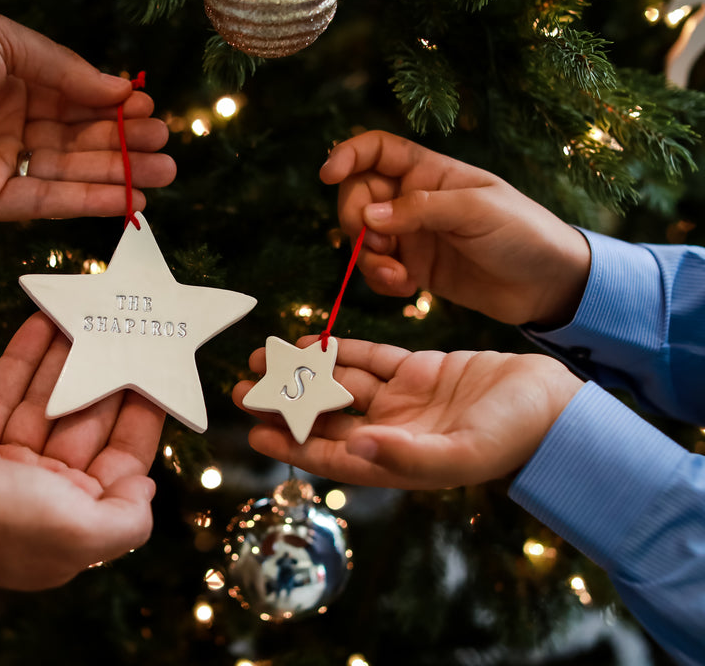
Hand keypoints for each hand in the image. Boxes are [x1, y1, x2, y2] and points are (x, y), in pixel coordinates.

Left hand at [0, 13, 175, 220]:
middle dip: (125, 144)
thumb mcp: (4, 42)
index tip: (150, 110)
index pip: (75, 101)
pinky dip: (86, 202)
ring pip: (69, 174)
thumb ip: (64, 70)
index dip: (114, 108)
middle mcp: (9, 126)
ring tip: (164, 173)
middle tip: (167, 147)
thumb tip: (118, 87)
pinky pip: (44, 203)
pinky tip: (125, 197)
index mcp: (12, 83)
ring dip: (118, 174)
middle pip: (79, 141)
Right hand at [0, 312, 164, 590]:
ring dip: (66, 360)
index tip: (158, 370)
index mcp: (77, 521)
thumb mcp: (77, 535)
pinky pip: (3, 398)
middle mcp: (45, 497)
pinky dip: (23, 362)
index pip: (123, 460)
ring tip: (85, 315)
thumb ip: (126, 519)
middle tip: (122, 329)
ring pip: (45, 405)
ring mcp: (6, 472)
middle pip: (86, 425)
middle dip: (105, 377)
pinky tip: (40, 325)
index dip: (142, 416)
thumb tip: (147, 485)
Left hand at [233, 335, 583, 489]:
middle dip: (283, 403)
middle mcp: (392, 431)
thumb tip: (353, 446)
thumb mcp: (460, 452)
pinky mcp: (419, 370)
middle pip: (325, 416)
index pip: (330, 454)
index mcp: (395, 460)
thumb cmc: (514, 438)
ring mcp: (404, 399)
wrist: (558, 405)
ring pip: (340, 383)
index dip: (291, 445)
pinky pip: (370, 358)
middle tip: (243, 389)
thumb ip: (405, 453)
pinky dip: (341, 350)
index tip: (254, 432)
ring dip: (303, 372)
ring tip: (264, 358)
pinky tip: (310, 341)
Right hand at [324, 131, 590, 325]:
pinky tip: (405, 288)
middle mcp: (414, 200)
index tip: (328, 175)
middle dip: (354, 219)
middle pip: (357, 196)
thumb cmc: (522, 231)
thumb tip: (367, 217)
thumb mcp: (475, 211)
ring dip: (368, 258)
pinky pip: (377, 270)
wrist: (548, 283)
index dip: (348, 155)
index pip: (376, 150)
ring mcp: (412, 234)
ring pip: (362, 238)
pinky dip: (381, 280)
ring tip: (396, 276)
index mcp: (430, 172)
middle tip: (373, 242)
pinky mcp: (414, 268)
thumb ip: (420, 210)